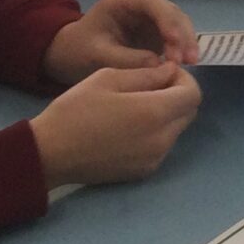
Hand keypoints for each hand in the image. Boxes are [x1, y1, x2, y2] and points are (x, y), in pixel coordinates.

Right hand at [28, 61, 202, 188]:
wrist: (49, 153)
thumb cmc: (75, 110)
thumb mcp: (108, 78)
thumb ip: (146, 74)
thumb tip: (171, 71)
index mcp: (155, 113)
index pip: (194, 94)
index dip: (184, 79)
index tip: (163, 72)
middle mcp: (162, 139)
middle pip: (189, 112)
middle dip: (177, 95)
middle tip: (150, 87)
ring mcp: (154, 159)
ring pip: (176, 130)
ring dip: (167, 114)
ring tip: (135, 107)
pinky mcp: (143, 172)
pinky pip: (162, 146)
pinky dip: (156, 132)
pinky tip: (128, 127)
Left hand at [42, 0, 199, 85]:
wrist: (73, 54)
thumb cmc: (81, 51)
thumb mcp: (99, 56)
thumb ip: (128, 60)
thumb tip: (161, 65)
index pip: (151, 1)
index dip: (167, 20)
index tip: (174, 44)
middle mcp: (141, 1)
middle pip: (170, 10)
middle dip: (181, 33)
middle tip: (186, 61)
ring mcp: (152, 14)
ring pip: (178, 21)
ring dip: (187, 41)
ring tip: (189, 64)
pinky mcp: (158, 28)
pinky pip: (177, 34)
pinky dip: (183, 47)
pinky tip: (187, 64)